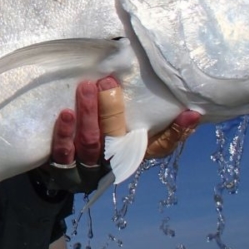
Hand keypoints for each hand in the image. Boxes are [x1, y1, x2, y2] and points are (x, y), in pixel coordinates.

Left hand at [34, 77, 199, 194]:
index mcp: (131, 154)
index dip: (175, 132)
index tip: (189, 113)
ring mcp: (86, 167)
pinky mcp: (61, 166)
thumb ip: (148, 117)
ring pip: (91, 143)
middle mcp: (112, 163)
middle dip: (113, 110)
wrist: (59, 164)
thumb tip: (189, 109)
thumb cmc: (98, 134)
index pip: (160, 146)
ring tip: (86, 87)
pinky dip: (65, 132)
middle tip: (108, 82)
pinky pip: (63, 151)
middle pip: (117, 139)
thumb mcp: (123, 128)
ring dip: (89, 114)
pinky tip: (66, 113)